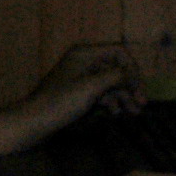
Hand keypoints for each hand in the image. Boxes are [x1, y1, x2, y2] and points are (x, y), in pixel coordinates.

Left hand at [18, 43, 141, 136]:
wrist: (33, 122)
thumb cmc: (61, 102)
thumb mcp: (91, 87)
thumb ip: (116, 76)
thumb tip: (132, 74)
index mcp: (84, 53)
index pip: (118, 52)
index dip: (132, 69)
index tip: (140, 89)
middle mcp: (83, 61)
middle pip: (115, 68)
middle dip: (130, 85)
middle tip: (142, 104)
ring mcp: (79, 78)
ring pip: (108, 82)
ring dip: (123, 96)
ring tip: (134, 113)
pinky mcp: (76, 93)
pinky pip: (99, 93)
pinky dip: (110, 101)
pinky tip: (116, 113)